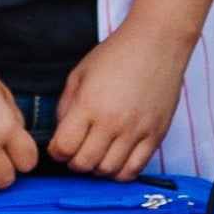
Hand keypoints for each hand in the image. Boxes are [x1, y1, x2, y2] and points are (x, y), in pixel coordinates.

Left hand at [50, 16, 194, 179]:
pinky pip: (135, 169)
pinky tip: (116, 159)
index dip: (56, 151)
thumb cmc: (117, 54)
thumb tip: (61, 135)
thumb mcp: (79, 74)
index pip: (64, 147)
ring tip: (97, 153)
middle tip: (77, 150)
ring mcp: (136, 131)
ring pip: (108, 171)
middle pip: (84, 164)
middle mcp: (112, 122)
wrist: (157, 42)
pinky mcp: (156, 135)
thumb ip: (66, 106)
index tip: (59, 146)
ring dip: (97, 168)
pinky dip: (120, 171)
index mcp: (89, 104)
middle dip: (74, 162)